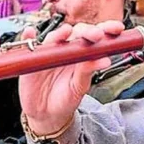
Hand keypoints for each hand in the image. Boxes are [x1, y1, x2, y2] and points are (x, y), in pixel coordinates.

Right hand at [17, 21, 123, 135]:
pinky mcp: (33, 59)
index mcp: (82, 55)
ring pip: (54, 37)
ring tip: (66, 32)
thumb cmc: (65, 99)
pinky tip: (29, 32)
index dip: (105, 29)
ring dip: (60, 33)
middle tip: (96, 35)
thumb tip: (104, 59)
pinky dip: (27, 37)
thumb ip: (88, 71)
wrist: (47, 114)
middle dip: (86, 31)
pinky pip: (28, 45)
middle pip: (76, 33)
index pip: (94, 37)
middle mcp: (66, 50)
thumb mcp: (79, 87)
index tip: (117, 28)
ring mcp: (49, 53)